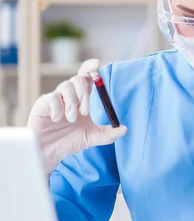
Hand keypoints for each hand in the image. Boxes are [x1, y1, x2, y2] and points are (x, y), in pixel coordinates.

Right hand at [27, 58, 126, 173]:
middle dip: (84, 94)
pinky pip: (52, 97)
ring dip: (72, 103)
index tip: (97, 67)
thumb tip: (124, 129)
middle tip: (84, 112)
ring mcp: (56, 98)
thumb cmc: (69, 141)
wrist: (50, 153)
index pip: (88, 77)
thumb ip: (108, 134)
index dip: (92, 68)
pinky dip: (58, 108)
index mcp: (82, 98)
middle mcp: (69, 95)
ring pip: (66, 86)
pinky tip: (57, 119)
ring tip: (71, 119)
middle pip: (78, 79)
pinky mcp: (43, 104)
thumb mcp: (92, 138)